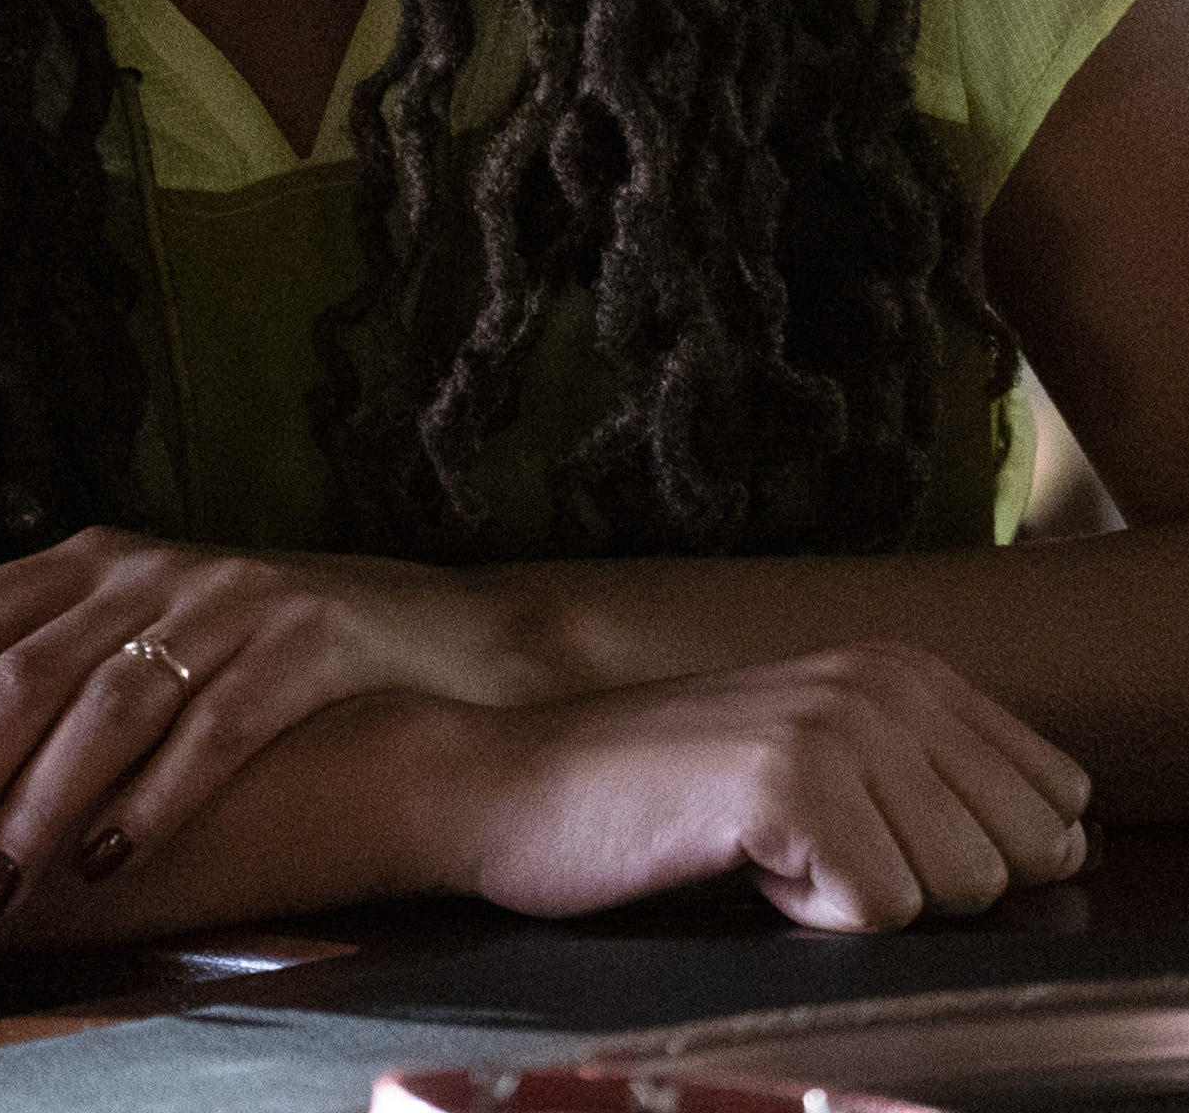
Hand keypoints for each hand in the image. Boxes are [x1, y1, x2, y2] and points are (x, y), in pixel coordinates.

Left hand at [0, 524, 509, 932]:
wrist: (443, 638)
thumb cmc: (264, 659)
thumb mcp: (145, 643)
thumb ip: (50, 679)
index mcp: (89, 560)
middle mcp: (144, 568)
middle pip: (15, 672)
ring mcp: (227, 599)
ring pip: (103, 705)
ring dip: (33, 810)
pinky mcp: (305, 642)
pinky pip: (214, 726)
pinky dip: (153, 797)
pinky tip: (108, 861)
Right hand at [459, 641, 1090, 930]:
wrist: (516, 785)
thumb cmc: (661, 793)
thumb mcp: (819, 756)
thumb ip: (936, 778)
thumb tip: (1066, 839)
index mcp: (900, 666)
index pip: (1057, 797)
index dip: (974, 854)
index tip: (865, 837)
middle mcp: (880, 678)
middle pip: (1014, 856)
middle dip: (921, 882)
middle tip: (809, 845)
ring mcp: (835, 723)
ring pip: (950, 890)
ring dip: (857, 897)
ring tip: (767, 847)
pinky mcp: (787, 783)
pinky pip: (875, 912)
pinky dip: (806, 916)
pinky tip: (738, 861)